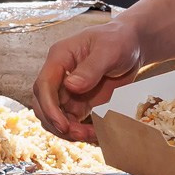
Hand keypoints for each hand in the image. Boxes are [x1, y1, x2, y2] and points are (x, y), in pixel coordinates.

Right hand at [31, 20, 141, 140]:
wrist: (132, 46)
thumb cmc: (119, 40)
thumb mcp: (109, 50)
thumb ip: (91, 68)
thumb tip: (71, 86)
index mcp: (60, 57)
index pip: (44, 85)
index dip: (49, 107)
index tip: (63, 124)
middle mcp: (59, 75)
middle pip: (43, 104)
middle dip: (56, 123)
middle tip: (79, 134)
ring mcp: (67, 91)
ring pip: (55, 116)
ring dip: (67, 131)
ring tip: (89, 135)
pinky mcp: (79, 102)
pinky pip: (72, 121)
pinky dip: (80, 131)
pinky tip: (95, 132)